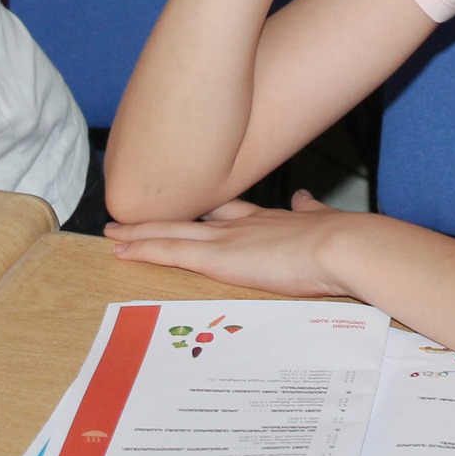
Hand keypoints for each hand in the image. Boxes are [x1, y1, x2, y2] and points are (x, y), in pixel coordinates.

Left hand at [105, 190, 373, 298]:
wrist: (342, 245)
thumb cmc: (342, 240)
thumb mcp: (322, 219)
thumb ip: (310, 210)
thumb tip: (305, 198)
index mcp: (267, 218)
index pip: (224, 210)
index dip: (200, 210)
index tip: (184, 204)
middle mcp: (240, 223)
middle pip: (188, 218)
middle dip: (158, 219)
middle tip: (128, 218)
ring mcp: (226, 238)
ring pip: (170, 232)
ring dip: (139, 233)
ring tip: (112, 232)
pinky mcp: (218, 257)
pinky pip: (169, 252)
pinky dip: (143, 250)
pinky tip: (122, 250)